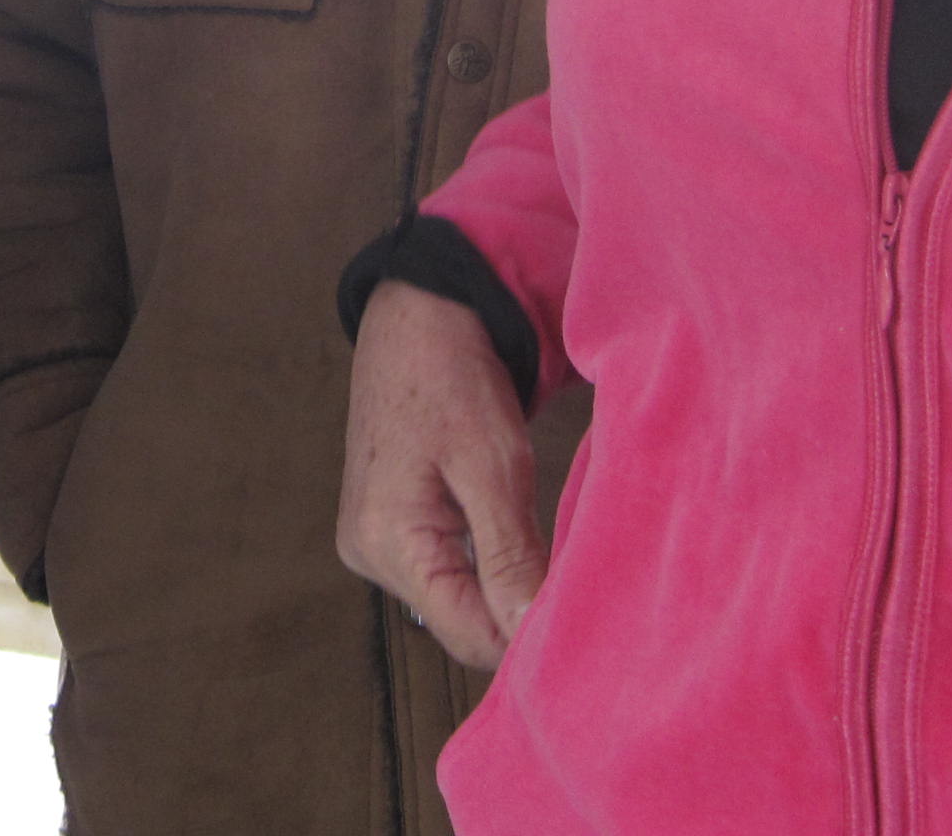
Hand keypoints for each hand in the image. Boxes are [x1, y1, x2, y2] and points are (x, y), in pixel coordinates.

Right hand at [336, 277, 545, 670]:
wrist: (418, 313)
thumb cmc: (451, 376)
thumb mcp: (494, 465)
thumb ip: (510, 558)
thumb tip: (532, 638)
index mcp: (386, 542)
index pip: (470, 637)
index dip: (529, 636)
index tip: (583, 615)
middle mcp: (368, 553)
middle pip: (462, 622)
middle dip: (517, 607)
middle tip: (570, 571)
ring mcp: (373, 540)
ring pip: (455, 598)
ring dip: (502, 581)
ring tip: (539, 540)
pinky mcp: (386, 524)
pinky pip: (444, 568)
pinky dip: (482, 559)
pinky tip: (504, 525)